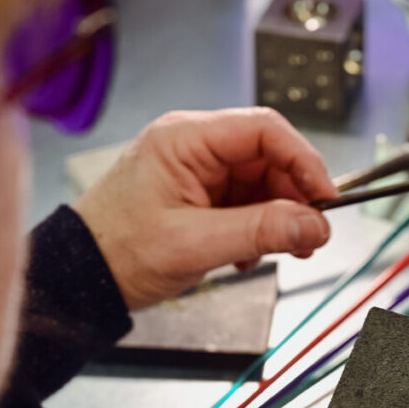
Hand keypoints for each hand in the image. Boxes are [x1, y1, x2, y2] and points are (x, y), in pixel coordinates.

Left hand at [74, 108, 336, 308]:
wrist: (82, 277)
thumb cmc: (118, 252)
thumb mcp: (195, 244)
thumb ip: (260, 232)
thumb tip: (315, 225)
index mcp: (185, 139)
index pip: (265, 130)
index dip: (304, 161)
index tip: (326, 198)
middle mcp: (194, 146)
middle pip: (270, 157)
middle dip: (295, 197)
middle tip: (310, 235)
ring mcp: (198, 170)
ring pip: (263, 182)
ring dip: (279, 218)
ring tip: (282, 250)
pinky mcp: (201, 193)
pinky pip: (248, 202)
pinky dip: (259, 228)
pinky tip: (247, 254)